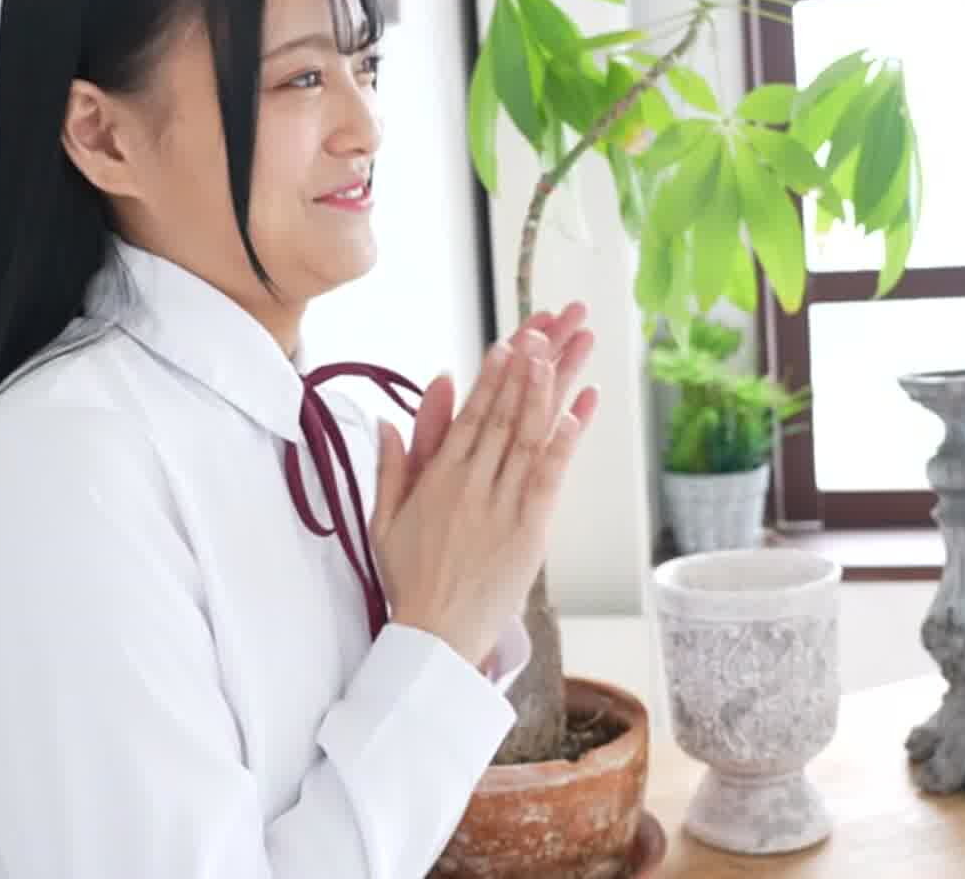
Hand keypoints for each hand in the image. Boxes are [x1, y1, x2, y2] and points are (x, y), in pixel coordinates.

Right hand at [370, 323, 599, 665]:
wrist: (434, 637)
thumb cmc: (409, 579)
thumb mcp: (384, 520)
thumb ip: (392, 466)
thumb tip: (393, 418)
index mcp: (437, 479)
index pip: (469, 415)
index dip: (492, 375)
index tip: (510, 341)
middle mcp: (471, 485)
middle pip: (505, 414)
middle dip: (529, 366)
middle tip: (550, 327)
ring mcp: (502, 507)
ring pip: (529, 436)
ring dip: (550, 389)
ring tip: (569, 351)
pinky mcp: (529, 531)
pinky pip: (550, 477)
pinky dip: (565, 442)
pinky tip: (581, 409)